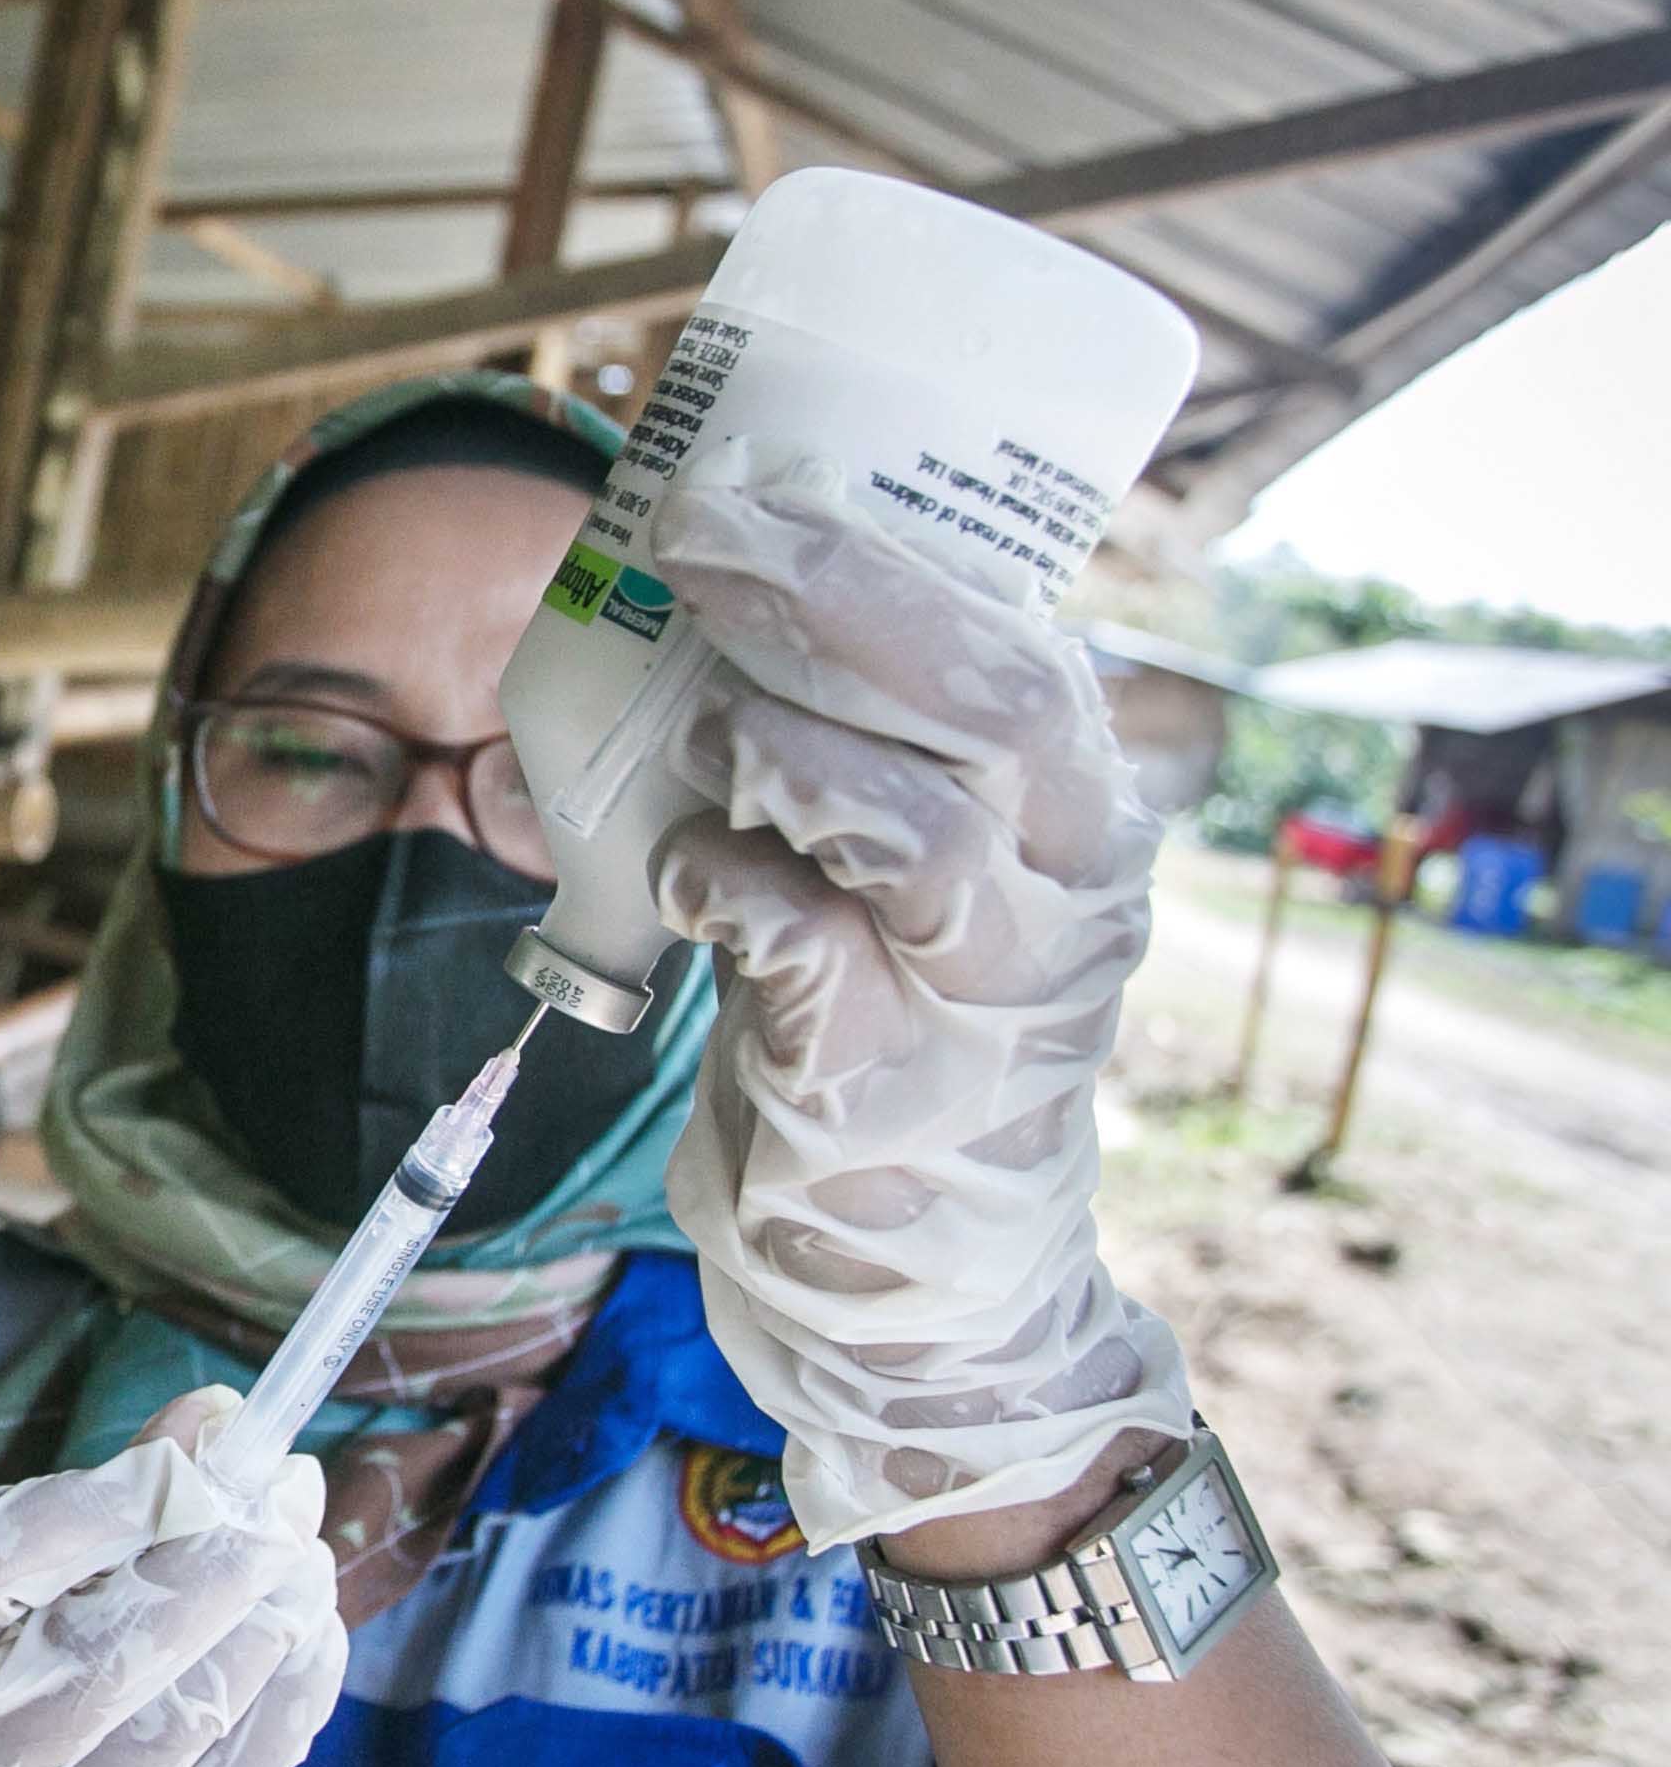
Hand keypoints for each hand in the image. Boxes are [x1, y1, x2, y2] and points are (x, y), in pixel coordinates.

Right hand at [0, 1386, 344, 1766]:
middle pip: (96, 1652)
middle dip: (216, 1560)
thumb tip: (223, 1420)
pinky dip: (289, 1709)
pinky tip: (315, 1647)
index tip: (207, 1444)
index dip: (104, 1498)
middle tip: (288, 1500)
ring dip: (267, 1630)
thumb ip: (98, 1509)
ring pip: (179, 1726)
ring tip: (309, 1567)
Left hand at [646, 444, 1191, 1548]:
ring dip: (786, 753)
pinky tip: (689, 880)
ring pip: (912, 827)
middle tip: (706, 532)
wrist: (918, 1294)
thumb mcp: (915, 886)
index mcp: (1078, 824)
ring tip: (716, 743)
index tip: (753, 472)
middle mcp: (1060, 901)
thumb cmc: (899, 1044)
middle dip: (834, 599)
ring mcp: (983, 1002)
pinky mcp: (885, 1093)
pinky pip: (807, 956)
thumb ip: (870, 762)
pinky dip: (730, 889)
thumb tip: (731, 597)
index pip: (1018, 645)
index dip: (886, 548)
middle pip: (985, 705)